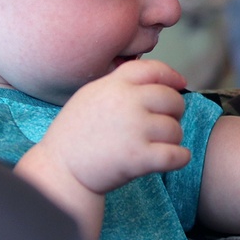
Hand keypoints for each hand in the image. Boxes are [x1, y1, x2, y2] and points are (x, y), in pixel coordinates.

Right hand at [16, 60, 189, 239]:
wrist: (59, 169)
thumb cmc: (74, 135)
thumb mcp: (91, 96)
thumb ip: (120, 85)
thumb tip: (157, 81)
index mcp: (114, 85)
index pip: (153, 69)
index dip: (171, 76)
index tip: (180, 84)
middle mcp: (127, 102)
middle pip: (172, 99)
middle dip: (174, 112)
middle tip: (164, 123)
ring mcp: (134, 129)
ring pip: (175, 129)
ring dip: (173, 139)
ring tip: (158, 145)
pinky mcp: (138, 157)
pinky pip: (177, 155)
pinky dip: (180, 158)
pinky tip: (174, 159)